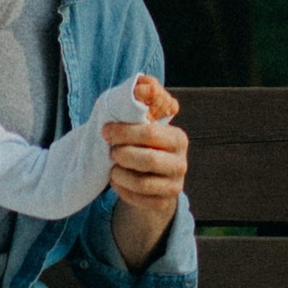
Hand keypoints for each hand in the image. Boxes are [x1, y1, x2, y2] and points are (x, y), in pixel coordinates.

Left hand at [101, 84, 187, 268]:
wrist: (153, 175)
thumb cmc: (144, 141)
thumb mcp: (144, 119)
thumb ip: (145, 96)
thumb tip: (142, 84)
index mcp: (178, 138)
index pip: (150, 133)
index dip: (124, 132)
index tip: (106, 131)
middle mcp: (181, 163)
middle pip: (148, 159)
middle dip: (123, 154)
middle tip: (111, 151)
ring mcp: (174, 186)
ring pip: (142, 183)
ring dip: (120, 174)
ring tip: (112, 167)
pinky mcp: (163, 204)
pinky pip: (139, 200)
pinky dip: (122, 190)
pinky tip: (117, 180)